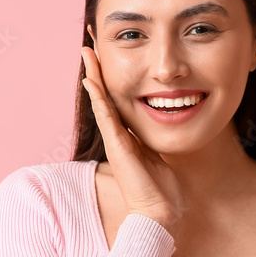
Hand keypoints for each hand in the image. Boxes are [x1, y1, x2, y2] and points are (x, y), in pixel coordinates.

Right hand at [80, 46, 186, 233]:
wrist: (158, 212)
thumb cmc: (162, 188)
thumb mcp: (160, 154)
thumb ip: (156, 140)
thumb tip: (168, 124)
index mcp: (128, 135)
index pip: (118, 99)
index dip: (111, 77)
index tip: (107, 54)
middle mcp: (118, 135)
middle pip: (105, 95)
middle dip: (98, 69)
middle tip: (90, 44)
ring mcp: (115, 140)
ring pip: (102, 101)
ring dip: (94, 75)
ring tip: (87, 53)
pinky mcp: (117, 147)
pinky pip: (106, 117)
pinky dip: (99, 98)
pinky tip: (93, 81)